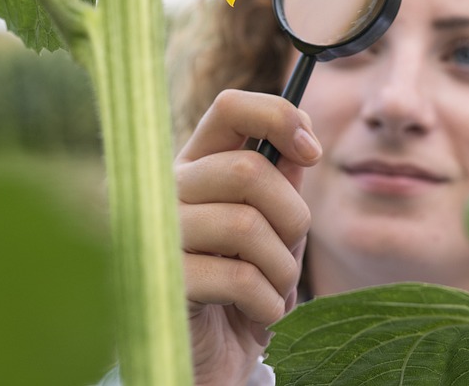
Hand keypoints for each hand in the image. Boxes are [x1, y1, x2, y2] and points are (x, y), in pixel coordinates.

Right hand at [175, 90, 318, 384]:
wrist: (213, 363)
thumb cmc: (242, 290)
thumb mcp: (272, 233)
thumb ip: (282, 185)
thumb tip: (300, 145)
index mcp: (195, 166)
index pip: (230, 107)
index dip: (279, 116)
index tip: (311, 151)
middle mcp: (167, 190)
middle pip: (250, 170)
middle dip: (292, 216)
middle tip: (290, 250)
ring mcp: (157, 235)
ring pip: (246, 225)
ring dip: (282, 267)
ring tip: (275, 290)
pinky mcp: (162, 282)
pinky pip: (237, 278)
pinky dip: (267, 302)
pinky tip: (259, 315)